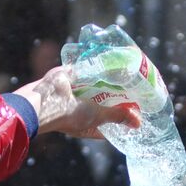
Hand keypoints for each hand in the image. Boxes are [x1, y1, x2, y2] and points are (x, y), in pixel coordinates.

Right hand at [10, 66, 141, 138]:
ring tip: (127, 72)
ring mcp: (78, 92)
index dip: (123, 117)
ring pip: (98, 86)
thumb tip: (138, 122)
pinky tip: (112, 61)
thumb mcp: (98, 117)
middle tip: (135, 88)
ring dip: (109, 80)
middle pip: (106, 102)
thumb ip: (118, 116)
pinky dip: (98, 67)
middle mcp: (83, 109)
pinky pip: (89, 71)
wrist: (46, 99)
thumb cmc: (70, 115)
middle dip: (118, 97)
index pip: (110, 123)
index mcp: (88, 124)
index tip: (136, 110)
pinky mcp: (73, 77)